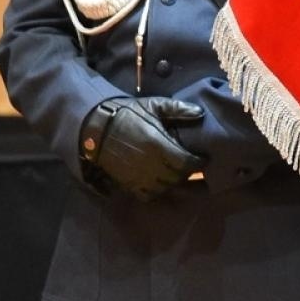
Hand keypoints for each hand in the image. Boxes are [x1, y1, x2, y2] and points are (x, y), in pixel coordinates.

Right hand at [79, 96, 204, 200]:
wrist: (95, 126)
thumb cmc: (127, 114)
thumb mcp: (153, 105)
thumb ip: (178, 109)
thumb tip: (201, 113)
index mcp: (159, 146)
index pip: (187, 163)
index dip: (199, 163)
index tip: (204, 159)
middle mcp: (150, 165)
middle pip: (179, 177)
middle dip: (189, 173)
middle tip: (194, 167)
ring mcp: (138, 176)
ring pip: (166, 188)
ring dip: (176, 183)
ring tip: (180, 175)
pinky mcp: (128, 183)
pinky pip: (148, 195)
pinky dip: (159, 192)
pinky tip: (163, 183)